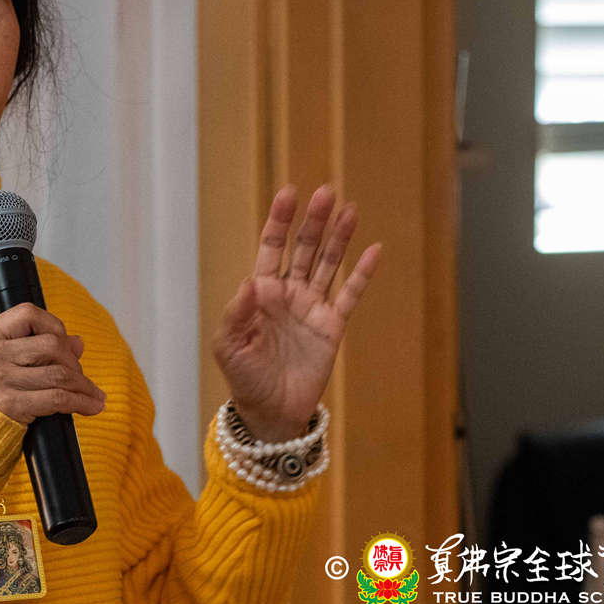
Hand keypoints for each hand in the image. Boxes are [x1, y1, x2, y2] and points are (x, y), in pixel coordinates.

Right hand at [0, 303, 106, 424]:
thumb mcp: (1, 360)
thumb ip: (35, 346)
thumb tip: (77, 343)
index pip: (29, 315)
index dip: (55, 327)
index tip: (64, 345)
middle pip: (50, 345)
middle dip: (72, 361)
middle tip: (78, 376)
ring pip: (58, 372)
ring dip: (83, 385)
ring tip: (94, 394)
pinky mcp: (10, 405)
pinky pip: (57, 398)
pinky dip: (81, 401)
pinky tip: (92, 405)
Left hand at [212, 185, 381, 441]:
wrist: (271, 412)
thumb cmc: (244, 378)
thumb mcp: (229, 345)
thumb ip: (238, 312)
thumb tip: (250, 282)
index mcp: (261, 292)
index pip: (272, 247)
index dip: (279, 220)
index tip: (289, 192)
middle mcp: (288, 293)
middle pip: (304, 248)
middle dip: (314, 221)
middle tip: (326, 192)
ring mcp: (312, 307)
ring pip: (328, 264)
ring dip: (338, 237)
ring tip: (350, 209)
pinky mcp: (333, 326)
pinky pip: (350, 294)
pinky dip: (362, 273)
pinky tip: (373, 249)